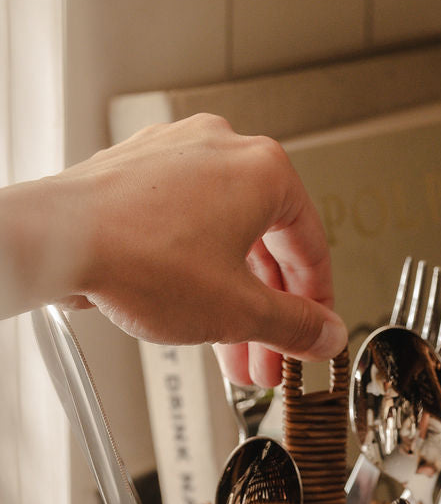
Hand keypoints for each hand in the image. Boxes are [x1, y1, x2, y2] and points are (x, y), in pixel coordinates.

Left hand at [49, 113, 345, 385]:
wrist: (54, 244)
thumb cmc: (138, 257)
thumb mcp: (240, 309)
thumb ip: (295, 325)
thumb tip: (323, 334)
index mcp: (264, 170)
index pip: (311, 247)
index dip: (318, 303)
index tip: (315, 329)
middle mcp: (223, 151)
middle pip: (265, 247)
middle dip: (268, 313)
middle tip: (273, 352)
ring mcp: (176, 157)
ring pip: (225, 240)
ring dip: (235, 300)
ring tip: (234, 351)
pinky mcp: (138, 173)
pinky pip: (188, 228)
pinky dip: (200, 271)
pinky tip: (197, 311)